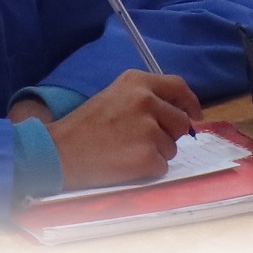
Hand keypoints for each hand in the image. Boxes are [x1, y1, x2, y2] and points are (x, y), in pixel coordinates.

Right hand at [44, 71, 203, 188]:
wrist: (58, 152)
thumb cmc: (83, 128)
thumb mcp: (113, 97)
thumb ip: (144, 99)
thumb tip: (179, 114)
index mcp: (136, 82)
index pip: (178, 87)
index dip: (190, 103)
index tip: (194, 115)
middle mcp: (146, 101)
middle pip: (180, 121)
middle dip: (169, 135)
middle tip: (142, 142)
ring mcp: (148, 129)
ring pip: (171, 147)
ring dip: (155, 153)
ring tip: (124, 151)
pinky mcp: (147, 157)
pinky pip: (162, 167)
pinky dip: (147, 170)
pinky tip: (123, 165)